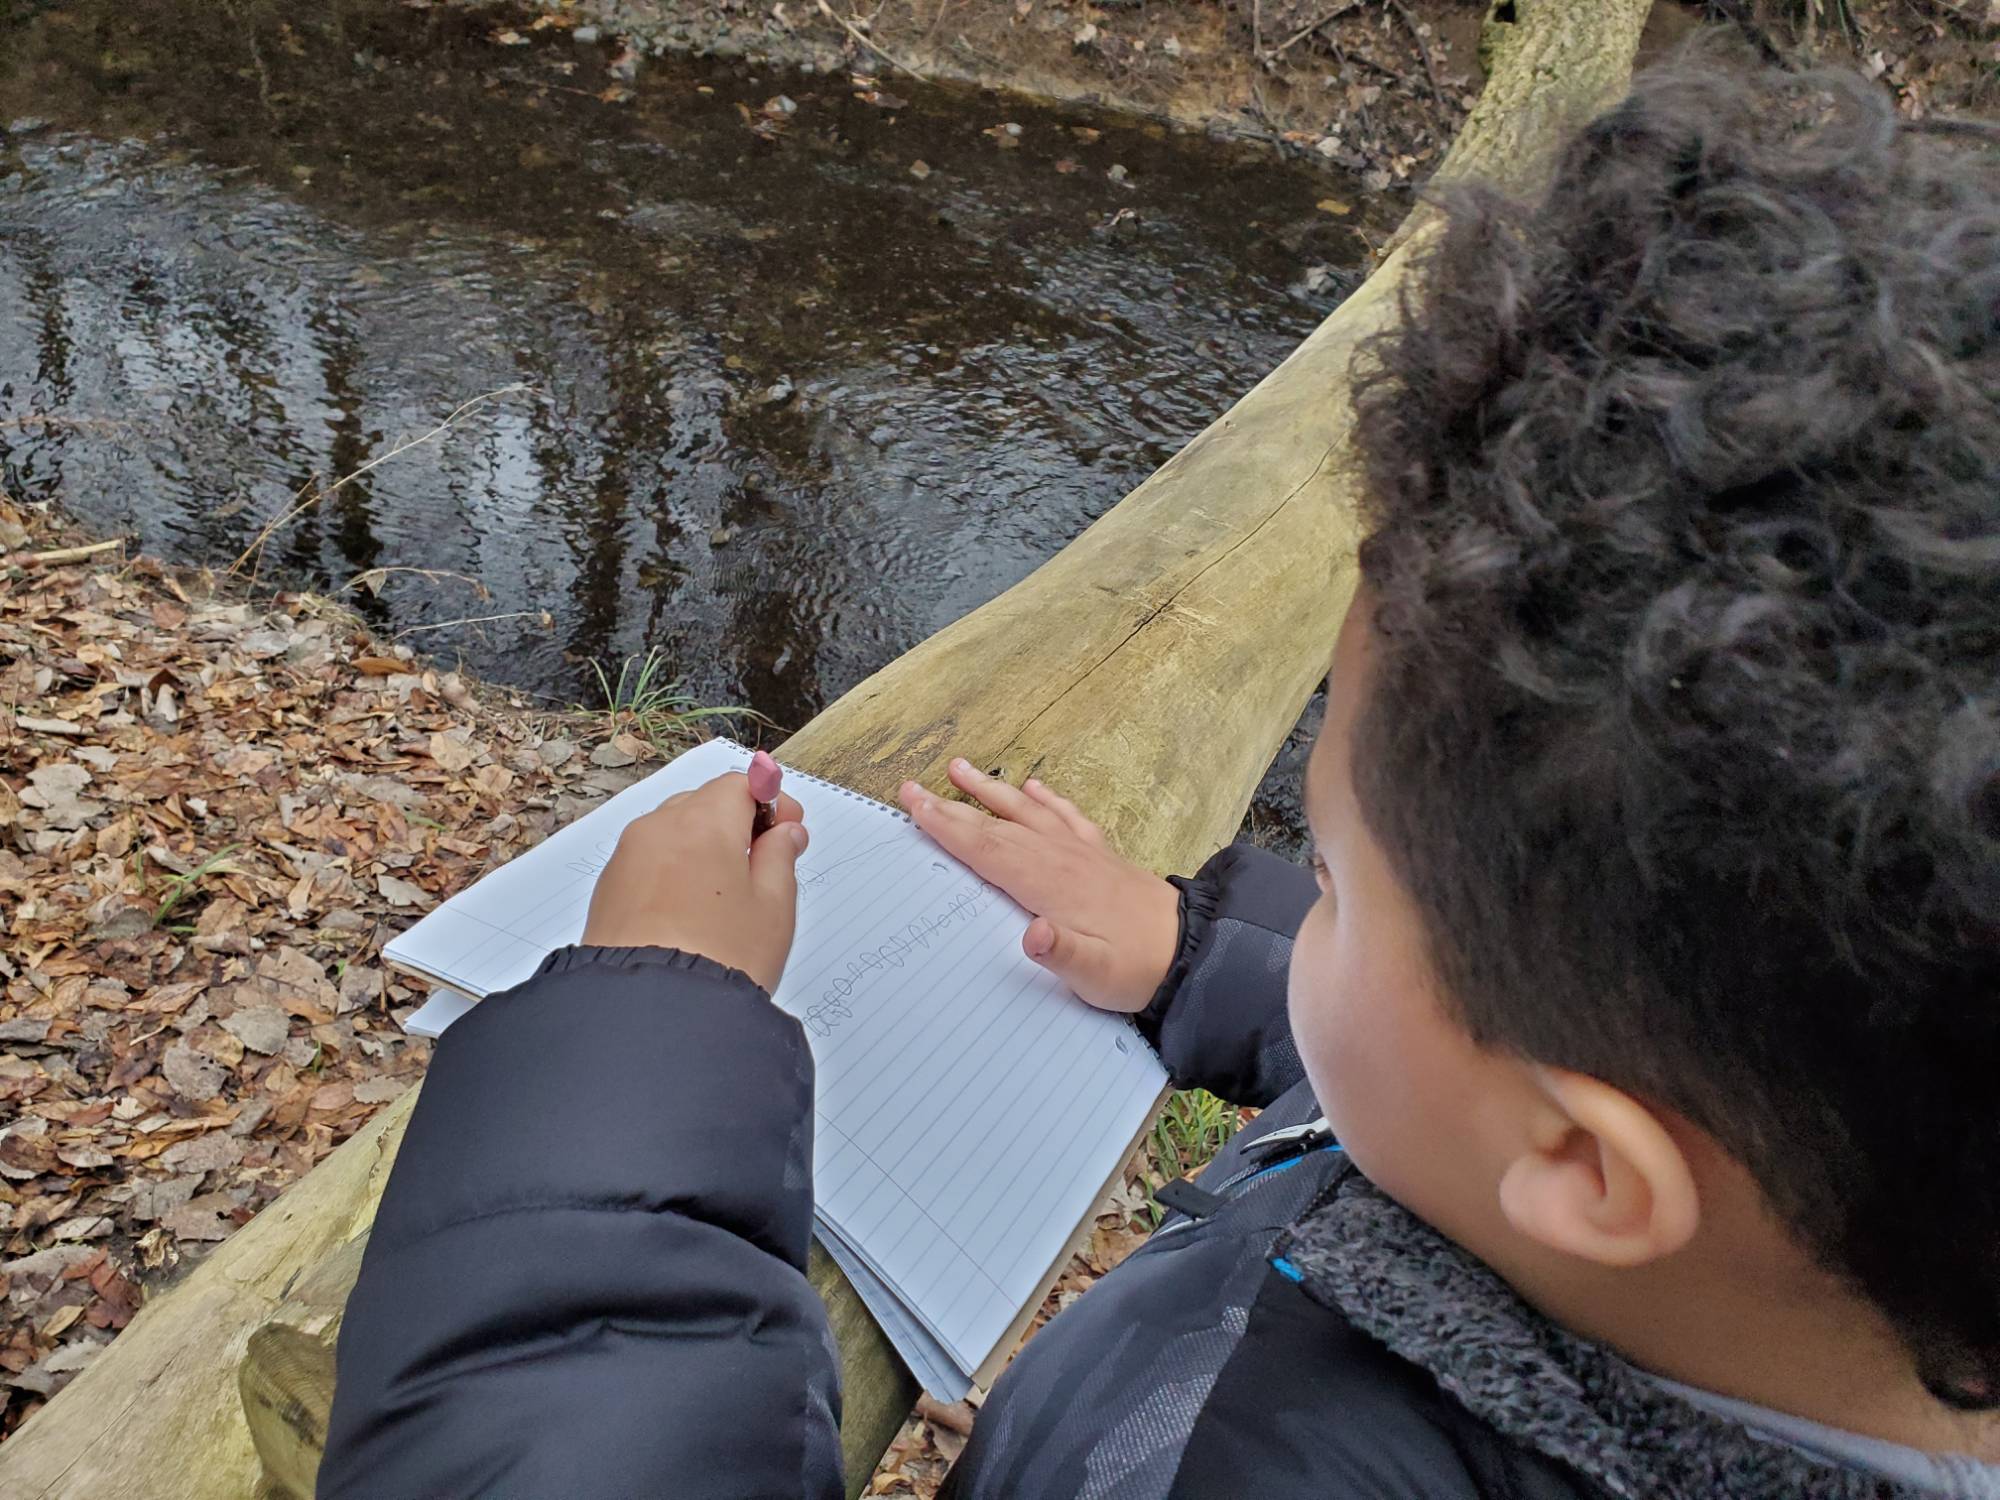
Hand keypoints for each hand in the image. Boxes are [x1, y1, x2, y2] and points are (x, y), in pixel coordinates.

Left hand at [582, 771, 807, 993]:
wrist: (653, 1015)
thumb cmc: (721, 960)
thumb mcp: (774, 907)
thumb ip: (781, 857)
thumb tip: (784, 833)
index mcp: (704, 822)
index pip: (741, 784)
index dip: (772, 801)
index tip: (790, 829)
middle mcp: (658, 829)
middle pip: (704, 804)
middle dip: (737, 823)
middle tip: (765, 861)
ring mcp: (626, 859)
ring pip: (673, 832)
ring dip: (702, 848)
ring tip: (727, 895)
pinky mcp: (607, 890)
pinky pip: (648, 862)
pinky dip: (673, 871)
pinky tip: (691, 912)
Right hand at [897, 760, 1179, 1013]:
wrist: (1192, 951)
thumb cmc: (1137, 968)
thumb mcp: (1097, 975)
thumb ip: (1062, 954)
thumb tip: (1032, 934)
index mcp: (1050, 884)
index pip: (987, 850)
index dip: (948, 828)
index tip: (915, 805)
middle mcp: (1061, 858)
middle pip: (997, 826)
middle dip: (952, 807)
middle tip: (913, 788)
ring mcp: (1082, 852)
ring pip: (1027, 812)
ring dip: (992, 791)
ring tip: (961, 768)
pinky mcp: (1101, 855)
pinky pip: (1067, 816)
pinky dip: (1048, 799)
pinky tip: (1035, 786)